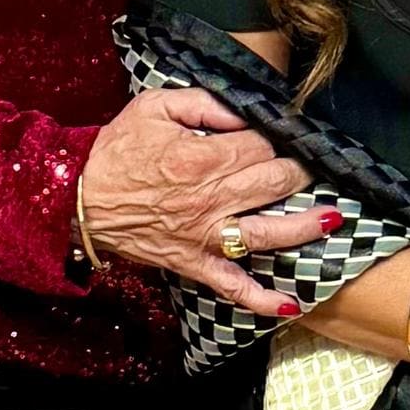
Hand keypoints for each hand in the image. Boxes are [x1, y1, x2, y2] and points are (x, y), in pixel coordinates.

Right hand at [81, 81, 320, 313]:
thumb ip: (205, 104)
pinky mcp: (194, 263)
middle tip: (315, 166)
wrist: (76, 197)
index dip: (278, 138)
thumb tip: (245, 112)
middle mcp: (210, 201)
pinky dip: (262, 300)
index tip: (287, 134)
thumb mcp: (156, 107)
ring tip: (333, 220)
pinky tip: (292, 305)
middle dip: (300, 173)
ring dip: (304, 228)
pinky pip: (232, 287)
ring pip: (267, 235)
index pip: (261, 147)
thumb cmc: (116, 150)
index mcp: (202, 160)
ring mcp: (205, 237)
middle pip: (274, 184)